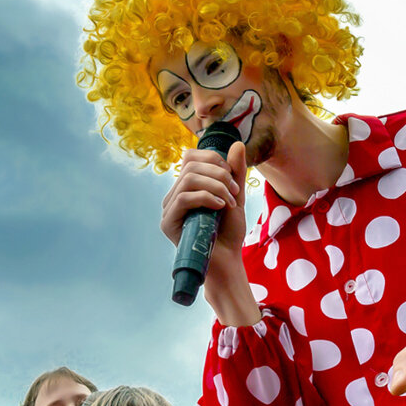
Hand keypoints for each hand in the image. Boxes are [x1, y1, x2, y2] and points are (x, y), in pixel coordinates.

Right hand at [161, 142, 247, 269]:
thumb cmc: (229, 231)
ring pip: (188, 180)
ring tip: (229, 202)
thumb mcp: (236, 196)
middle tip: (234, 192)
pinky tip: (220, 207)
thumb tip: (237, 144)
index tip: (232, 176)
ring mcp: (169, 209)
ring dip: (216, 187)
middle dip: (219, 174)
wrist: (227, 260)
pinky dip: (206, 198)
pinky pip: (183, 199)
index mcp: (186, 187)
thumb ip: (235, 172)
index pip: (190, 157)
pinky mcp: (167, 223)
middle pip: (190, 165)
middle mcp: (174, 196)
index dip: (212, 159)